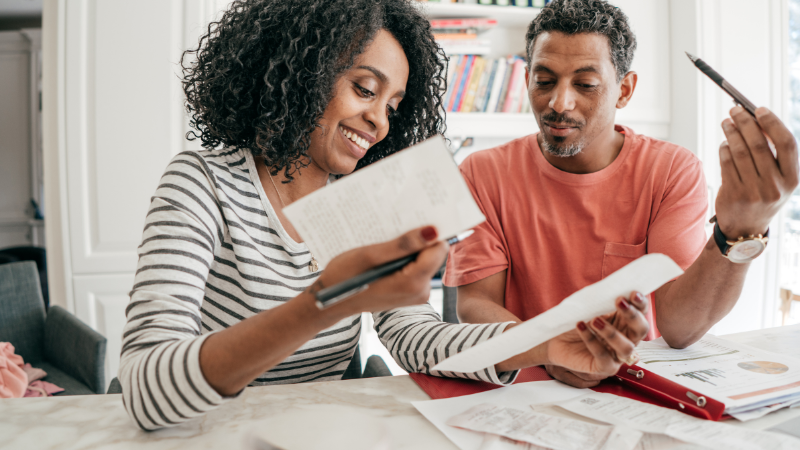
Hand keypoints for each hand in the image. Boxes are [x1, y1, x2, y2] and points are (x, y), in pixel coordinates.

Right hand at [310, 225, 447, 314]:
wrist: (331, 301)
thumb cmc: (345, 277)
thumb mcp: (370, 255)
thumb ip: (403, 245)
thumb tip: (432, 231)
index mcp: (413, 283)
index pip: (438, 248)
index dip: (429, 233)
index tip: (415, 219)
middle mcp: (420, 291)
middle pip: (432, 254)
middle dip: (417, 240)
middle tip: (395, 230)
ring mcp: (416, 294)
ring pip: (423, 260)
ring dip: (408, 249)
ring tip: (387, 243)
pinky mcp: (410, 292)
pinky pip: (415, 268)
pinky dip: (403, 258)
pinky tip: (386, 254)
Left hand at [544, 292, 648, 387]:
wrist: (555, 340)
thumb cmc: (575, 323)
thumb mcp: (589, 309)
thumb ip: (603, 302)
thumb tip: (613, 289)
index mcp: (625, 323)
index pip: (641, 313)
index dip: (641, 303)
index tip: (632, 293)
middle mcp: (626, 340)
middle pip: (641, 330)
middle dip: (633, 316)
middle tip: (619, 301)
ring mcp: (616, 356)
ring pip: (626, 347)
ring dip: (612, 332)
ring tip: (594, 320)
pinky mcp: (603, 367)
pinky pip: (603, 356)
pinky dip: (591, 340)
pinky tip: (580, 326)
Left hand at [715, 106, 798, 238]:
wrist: (746, 229)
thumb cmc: (763, 195)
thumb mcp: (777, 180)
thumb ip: (773, 154)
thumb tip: (756, 120)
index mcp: (792, 179)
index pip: (787, 143)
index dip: (773, 123)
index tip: (760, 109)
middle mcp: (775, 186)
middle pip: (759, 144)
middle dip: (746, 122)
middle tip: (735, 110)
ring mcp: (754, 191)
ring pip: (740, 152)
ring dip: (731, 132)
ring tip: (726, 122)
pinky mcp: (734, 195)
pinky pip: (726, 163)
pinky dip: (724, 148)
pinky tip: (724, 142)